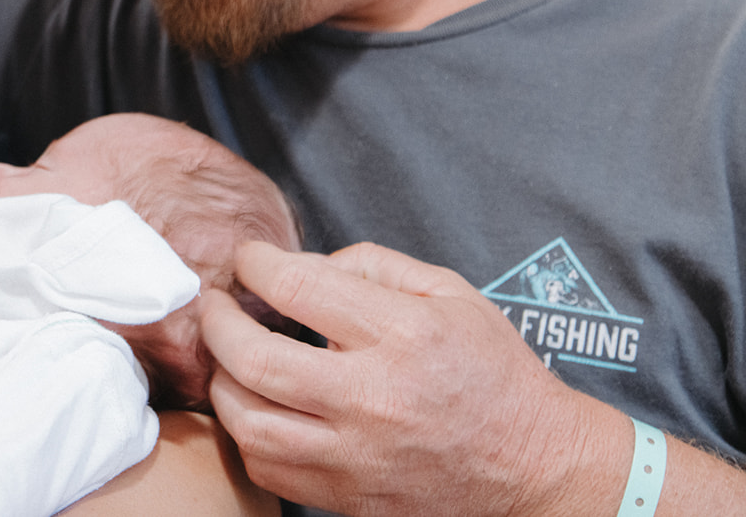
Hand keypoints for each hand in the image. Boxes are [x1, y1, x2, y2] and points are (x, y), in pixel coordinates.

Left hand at [201, 240, 626, 516]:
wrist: (535, 467)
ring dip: (222, 382)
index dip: (257, 265)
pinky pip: (268, 470)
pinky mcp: (348, 497)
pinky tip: (255, 406)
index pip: (300, 288)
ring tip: (227, 357)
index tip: (249, 259)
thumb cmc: (491, 372)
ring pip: (249, 423)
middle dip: (217, 323)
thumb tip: (305, 264)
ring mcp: (357, 455)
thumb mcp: (450, 292)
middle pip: (256, 359)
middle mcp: (374, 398)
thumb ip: (373, 264)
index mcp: (404, 335)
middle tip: (215, 305)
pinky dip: (246, 435)